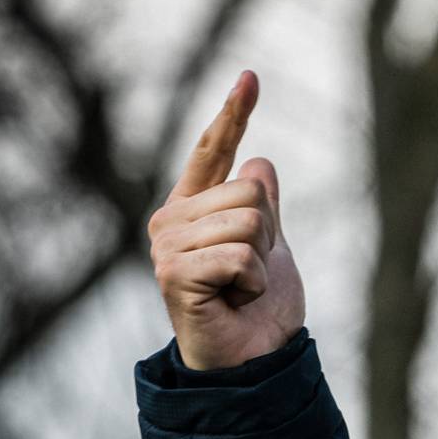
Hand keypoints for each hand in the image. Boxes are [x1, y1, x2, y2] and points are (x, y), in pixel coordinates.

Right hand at [147, 71, 305, 368]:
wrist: (254, 362)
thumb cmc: (259, 308)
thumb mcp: (270, 246)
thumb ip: (262, 206)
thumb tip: (260, 161)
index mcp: (195, 208)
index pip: (215, 151)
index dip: (233, 114)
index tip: (250, 76)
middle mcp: (172, 220)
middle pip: (251, 191)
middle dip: (268, 235)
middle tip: (249, 274)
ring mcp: (167, 246)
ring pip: (249, 220)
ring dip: (261, 262)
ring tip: (240, 289)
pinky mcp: (173, 273)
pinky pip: (242, 254)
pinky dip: (253, 283)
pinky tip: (234, 302)